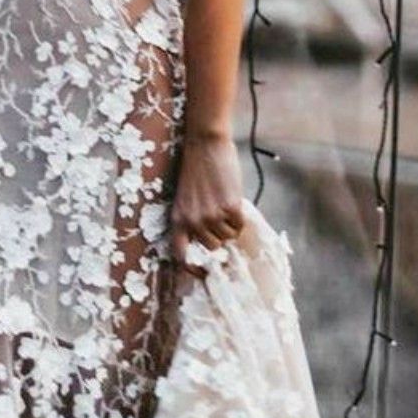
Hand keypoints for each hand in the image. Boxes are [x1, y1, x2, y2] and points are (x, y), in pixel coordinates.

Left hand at [170, 132, 245, 278]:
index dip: (193, 269)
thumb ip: (192, 221)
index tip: (204, 272)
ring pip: (228, 237)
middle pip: (213, 248)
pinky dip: (240, 217)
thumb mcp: (185, 199)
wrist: (205, 145)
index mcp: (177, 220)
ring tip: (224, 205)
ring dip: (231, 225)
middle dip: (220, 236)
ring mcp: (211, 216)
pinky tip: (233, 201)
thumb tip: (212, 246)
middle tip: (220, 218)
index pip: (181, 257)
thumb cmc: (196, 171)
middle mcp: (192, 222)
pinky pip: (240, 225)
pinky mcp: (229, 207)